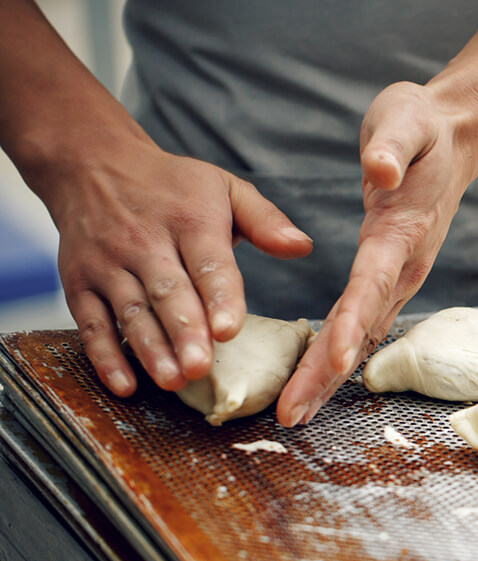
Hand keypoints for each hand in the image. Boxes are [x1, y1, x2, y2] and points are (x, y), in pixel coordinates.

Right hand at [45, 137, 312, 396]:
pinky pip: (91, 323)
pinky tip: (125, 383)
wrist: (92, 164)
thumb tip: (302, 247)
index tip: (230, 330)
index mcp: (190, 220)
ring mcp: (109, 264)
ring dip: (150, 349)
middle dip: (184, 332)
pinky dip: (105, 355)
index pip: (208, 263)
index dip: (219, 297)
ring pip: (130, 312)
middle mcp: (145, 242)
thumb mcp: (224, 187)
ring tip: (172, 380)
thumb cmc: (173, 185)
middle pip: (167, 293)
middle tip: (200, 367)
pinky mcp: (80, 282)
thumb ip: (265, 220)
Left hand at [276, 82, 477, 426]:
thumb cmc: (423, 126)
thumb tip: (378, 170)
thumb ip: (391, 146)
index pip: (372, 283)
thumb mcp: (406, 120)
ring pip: (360, 335)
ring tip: (293, 414)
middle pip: (362, 327)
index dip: (350, 324)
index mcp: (402, 232)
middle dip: (326, 373)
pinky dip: (333, 357)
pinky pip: (357, 324)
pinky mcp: (387, 276)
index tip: (328, 362)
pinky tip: (312, 382)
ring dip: (326, 377)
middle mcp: (403, 265)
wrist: (453, 137)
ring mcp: (398, 275)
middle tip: (290, 414)